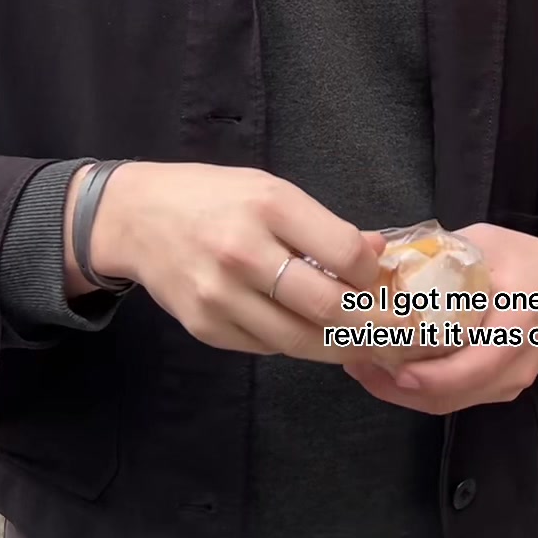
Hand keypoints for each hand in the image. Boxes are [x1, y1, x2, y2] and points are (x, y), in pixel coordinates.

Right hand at [67, 160, 385, 361]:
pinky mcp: (206, 328)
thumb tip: (376, 253)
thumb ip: (322, 225)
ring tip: (369, 347)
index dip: (373, 274)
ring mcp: (220, 297)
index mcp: (268, 206)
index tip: (385, 281)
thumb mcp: (270, 189)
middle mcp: (243, 253)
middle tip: (400, 336)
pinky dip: (296, 345)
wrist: (136, 217)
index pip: (343, 253)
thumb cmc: (212, 197)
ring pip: (300, 341)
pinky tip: (314, 337)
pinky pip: (267, 349)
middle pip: (327, 308)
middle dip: (374, 327)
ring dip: (342, 348)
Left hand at [343, 225, 537, 414]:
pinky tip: (392, 372)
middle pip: (455, 395)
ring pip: (452, 403)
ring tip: (364, 368)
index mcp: (517, 323)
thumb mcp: (489, 242)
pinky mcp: (502, 387)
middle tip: (357, 364)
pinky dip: (423, 391)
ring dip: (404, 393)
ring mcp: (511, 382)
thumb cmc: (532, 261)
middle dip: (400, 388)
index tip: (394, 368)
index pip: (476, 364)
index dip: (433, 375)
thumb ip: (441, 249)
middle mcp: (516, 363)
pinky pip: (459, 398)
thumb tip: (384, 254)